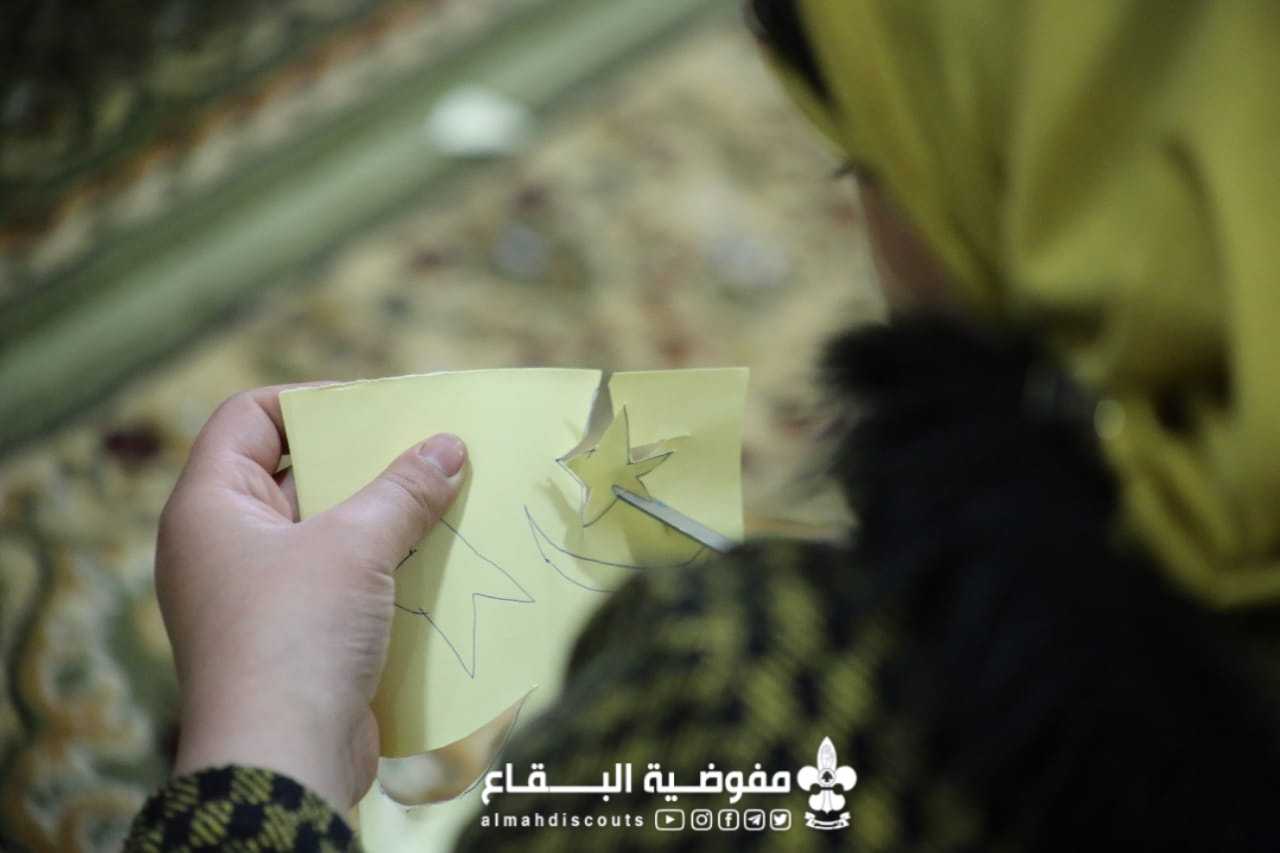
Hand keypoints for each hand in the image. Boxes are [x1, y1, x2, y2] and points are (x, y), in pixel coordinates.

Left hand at [156, 385, 465, 810]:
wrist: (282, 762)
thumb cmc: (297, 635)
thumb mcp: (354, 547)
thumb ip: (403, 490)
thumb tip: (449, 445)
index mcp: (210, 506)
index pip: (248, 417)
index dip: (308, 401)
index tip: (377, 410)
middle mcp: (223, 543)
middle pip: (293, 471)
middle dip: (363, 462)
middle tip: (426, 452)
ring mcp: (256, 593)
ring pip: (325, 530)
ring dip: (382, 517)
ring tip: (444, 501)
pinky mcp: (292, 635)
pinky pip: (339, 580)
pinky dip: (382, 567)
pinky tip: (435, 560)